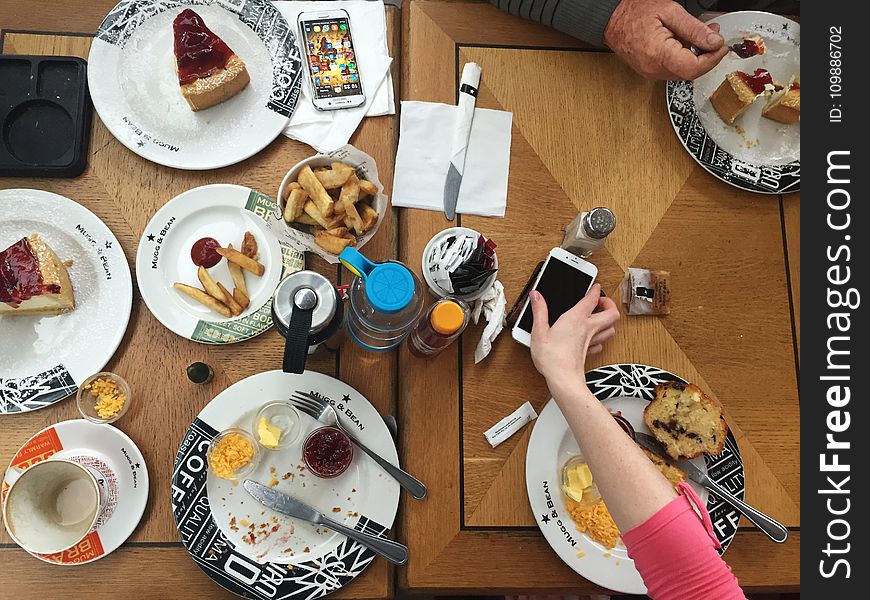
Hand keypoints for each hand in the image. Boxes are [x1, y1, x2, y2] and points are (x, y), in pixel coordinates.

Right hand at [529, 283, 619, 394]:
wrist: (563, 379)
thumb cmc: (552, 358)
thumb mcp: (539, 331)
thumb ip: (539, 311)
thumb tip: (536, 296)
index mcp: (576, 318)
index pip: (593, 298)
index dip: (595, 289)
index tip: (594, 286)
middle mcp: (588, 328)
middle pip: (612, 313)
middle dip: (609, 303)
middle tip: (600, 301)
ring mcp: (592, 341)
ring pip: (611, 328)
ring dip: (608, 320)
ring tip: (600, 316)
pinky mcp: (590, 353)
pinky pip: (602, 342)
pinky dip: (601, 337)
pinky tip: (592, 337)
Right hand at [603, 0, 728, 79]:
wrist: (611, 19)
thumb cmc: (634, 13)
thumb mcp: (670, 11)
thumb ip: (694, 29)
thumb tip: (714, 42)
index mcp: (658, 54)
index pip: (694, 68)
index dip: (713, 59)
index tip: (721, 46)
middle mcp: (654, 69)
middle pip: (691, 73)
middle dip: (707, 57)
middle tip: (714, 37)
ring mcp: (651, 73)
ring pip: (684, 73)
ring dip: (697, 58)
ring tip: (701, 37)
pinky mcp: (650, 72)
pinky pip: (673, 71)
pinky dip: (685, 59)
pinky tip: (686, 44)